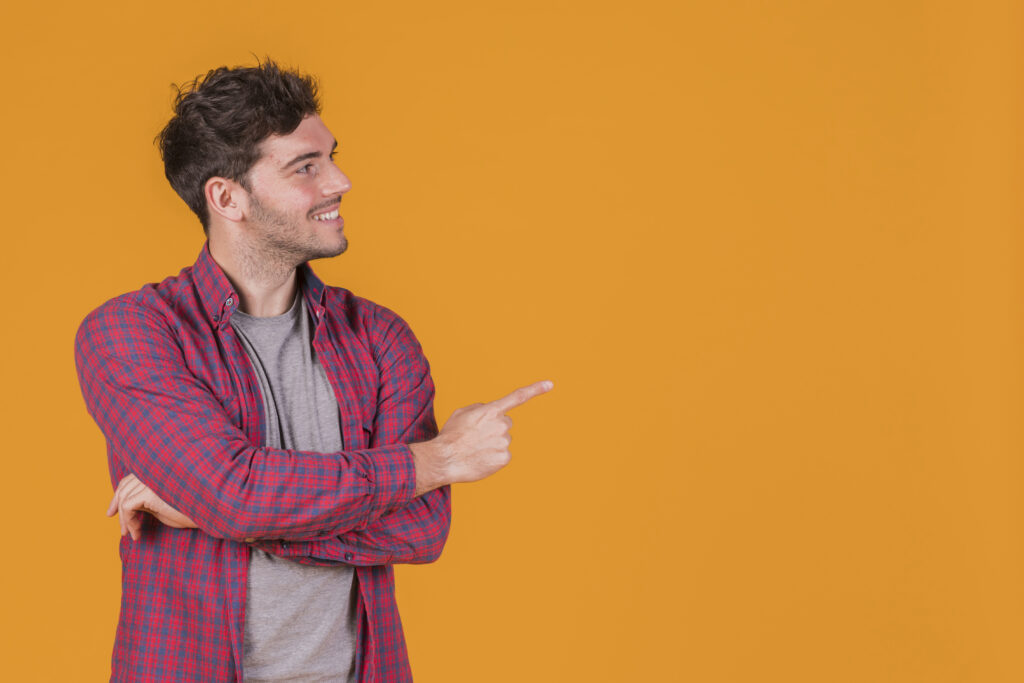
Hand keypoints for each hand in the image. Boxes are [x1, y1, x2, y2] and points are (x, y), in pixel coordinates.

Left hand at [106, 473, 197, 539]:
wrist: (207, 514)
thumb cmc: (189, 510)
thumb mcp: (162, 504)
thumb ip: (145, 499)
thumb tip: (123, 506)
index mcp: (157, 470)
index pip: (128, 480)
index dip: (117, 496)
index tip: (111, 514)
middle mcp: (152, 471)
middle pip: (123, 487)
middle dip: (116, 508)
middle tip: (122, 530)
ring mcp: (151, 480)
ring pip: (123, 498)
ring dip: (125, 520)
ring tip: (133, 534)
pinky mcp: (149, 492)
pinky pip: (127, 507)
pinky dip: (128, 522)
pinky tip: (138, 532)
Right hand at [411, 380, 553, 494]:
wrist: (444, 459)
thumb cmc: (451, 436)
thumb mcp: (462, 413)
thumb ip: (481, 408)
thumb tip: (491, 412)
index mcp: (491, 411)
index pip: (517, 397)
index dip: (535, 389)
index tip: (550, 384)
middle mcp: (502, 425)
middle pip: (505, 423)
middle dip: (495, 428)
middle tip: (477, 436)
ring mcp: (504, 442)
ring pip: (503, 440)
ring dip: (493, 443)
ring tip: (475, 448)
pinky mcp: (505, 458)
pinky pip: (503, 455)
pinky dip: (493, 457)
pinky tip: (481, 458)